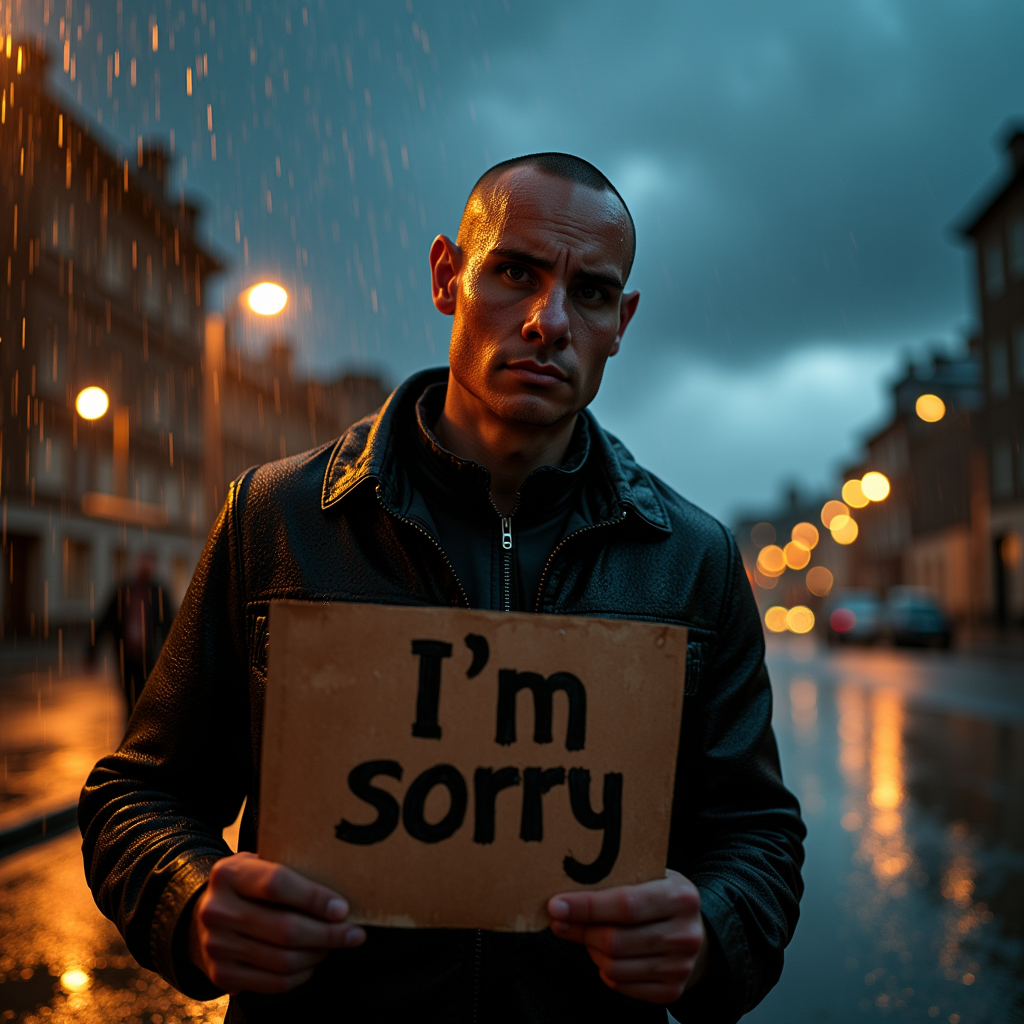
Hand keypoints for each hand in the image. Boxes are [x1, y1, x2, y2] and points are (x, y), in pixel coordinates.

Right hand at [189, 851, 365, 993]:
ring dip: (318, 954)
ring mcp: (217, 946)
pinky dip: (301, 974)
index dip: (314, 898)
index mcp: (230, 874)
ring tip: (334, 944)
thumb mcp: (258, 864)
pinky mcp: (221, 975)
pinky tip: (313, 962)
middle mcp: (217, 910)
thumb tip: (340, 888)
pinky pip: (273, 982)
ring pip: (282, 960)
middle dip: (328, 934)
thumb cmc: (248, 886)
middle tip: (354, 933)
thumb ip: (289, 869)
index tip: (342, 908)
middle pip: (285, 929)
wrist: (204, 916)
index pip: (277, 885)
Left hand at [547, 869, 706, 1003]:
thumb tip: (568, 888)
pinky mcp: (671, 990)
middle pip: (615, 940)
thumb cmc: (664, 897)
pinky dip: (605, 971)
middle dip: (580, 931)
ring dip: (590, 951)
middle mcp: (684, 934)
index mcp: (680, 897)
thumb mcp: (652, 876)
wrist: (699, 932)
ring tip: (586, 936)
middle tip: (560, 922)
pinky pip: (621, 985)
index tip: (556, 906)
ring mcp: (680, 966)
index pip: (624, 904)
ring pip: (615, 967)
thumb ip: (620, 880)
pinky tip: (604, 955)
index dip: (586, 907)